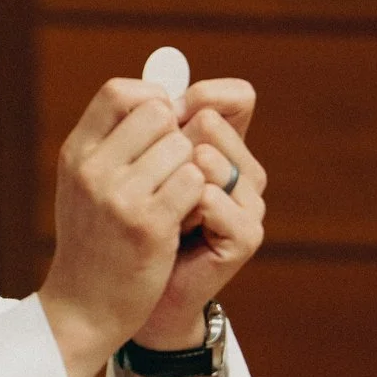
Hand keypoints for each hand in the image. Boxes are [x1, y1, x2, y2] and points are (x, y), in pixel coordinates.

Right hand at [38, 77, 216, 376]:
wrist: (84, 308)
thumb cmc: (93, 243)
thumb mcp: (85, 185)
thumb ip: (113, 143)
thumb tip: (164, 98)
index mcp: (76, 153)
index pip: (119, 92)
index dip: (151, 100)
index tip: (162, 127)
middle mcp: (92, 169)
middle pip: (159, 114)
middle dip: (177, 136)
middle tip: (173, 170)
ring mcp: (119, 197)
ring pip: (183, 148)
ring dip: (190, 170)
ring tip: (175, 201)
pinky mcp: (149, 225)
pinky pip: (195, 181)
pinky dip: (198, 198)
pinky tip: (182, 219)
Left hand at [133, 77, 266, 350]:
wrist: (126, 294)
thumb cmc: (128, 226)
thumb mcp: (132, 168)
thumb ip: (147, 126)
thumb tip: (159, 82)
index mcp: (225, 148)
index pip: (235, 97)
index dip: (196, 99)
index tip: (160, 121)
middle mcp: (245, 170)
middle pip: (213, 121)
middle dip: (165, 145)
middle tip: (146, 184)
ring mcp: (250, 203)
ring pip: (207, 157)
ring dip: (166, 179)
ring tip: (155, 209)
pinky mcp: (247, 235)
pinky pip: (210, 198)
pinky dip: (180, 209)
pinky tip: (167, 226)